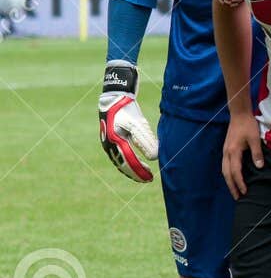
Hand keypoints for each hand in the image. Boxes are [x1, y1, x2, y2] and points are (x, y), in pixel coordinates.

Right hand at [97, 60, 157, 181]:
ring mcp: (108, 143)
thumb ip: (146, 141)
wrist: (114, 97)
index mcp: (114, 141)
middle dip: (136, 173)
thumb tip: (154, 158)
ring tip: (145, 174)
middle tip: (149, 179)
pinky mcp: (111, 140)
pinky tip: (137, 164)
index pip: (128, 161)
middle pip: (123, 164)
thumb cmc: (126, 109)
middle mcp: (109, 144)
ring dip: (132, 169)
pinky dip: (127, 162)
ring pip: (120, 161)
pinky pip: (118, 156)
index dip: (139, 171)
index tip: (150, 178)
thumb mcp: (138, 124)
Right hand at [222, 113, 263, 199]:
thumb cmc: (248, 125)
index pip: (236, 172)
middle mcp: (227, 153)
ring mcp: (225, 151)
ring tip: (235, 191)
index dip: (240, 183)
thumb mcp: (255, 138)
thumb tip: (259, 167)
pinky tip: (233, 178)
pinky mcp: (226, 149)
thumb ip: (257, 153)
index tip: (245, 192)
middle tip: (237, 197)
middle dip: (232, 186)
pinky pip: (225, 165)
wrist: (239, 114)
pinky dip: (228, 174)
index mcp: (233, 151)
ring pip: (224, 170)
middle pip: (227, 174)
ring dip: (229, 181)